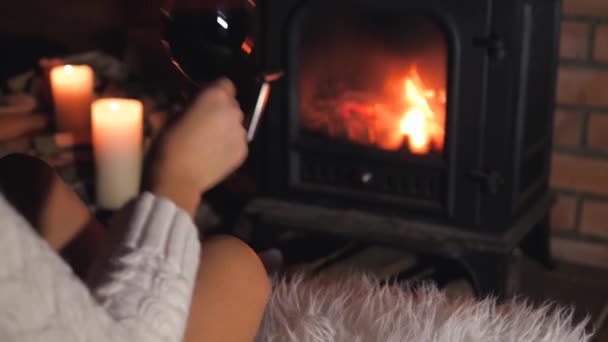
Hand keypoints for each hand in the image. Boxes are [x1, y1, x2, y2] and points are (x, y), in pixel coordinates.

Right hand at [146, 78, 247, 214]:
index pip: (224, 83)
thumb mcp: (168, 116)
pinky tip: (214, 153)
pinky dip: (228, 144)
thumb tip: (187, 106)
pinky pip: (237, 141)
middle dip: (220, 109)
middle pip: (231, 104)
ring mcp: (241, 132)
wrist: (178, 179)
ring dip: (225, 127)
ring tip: (208, 140)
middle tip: (204, 121)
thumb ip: (185, 106)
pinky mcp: (243, 151)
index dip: (213, 90)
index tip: (202, 100)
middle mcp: (233, 111)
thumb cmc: (168, 144)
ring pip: (235, 124)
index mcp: (215, 96)